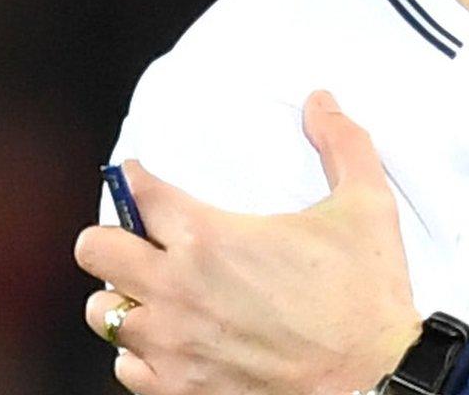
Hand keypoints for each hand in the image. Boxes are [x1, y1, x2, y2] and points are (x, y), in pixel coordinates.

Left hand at [75, 92, 421, 394]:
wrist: (374, 378)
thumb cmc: (366, 297)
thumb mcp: (366, 205)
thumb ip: (341, 144)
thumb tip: (322, 101)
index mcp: (211, 238)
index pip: (138, 193)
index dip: (136, 178)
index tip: (140, 178)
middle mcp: (177, 290)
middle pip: (95, 248)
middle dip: (114, 235)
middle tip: (143, 237)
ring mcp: (171, 345)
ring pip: (102, 312)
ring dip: (124, 296)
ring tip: (154, 291)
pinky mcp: (178, 389)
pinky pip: (124, 366)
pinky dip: (139, 351)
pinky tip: (170, 340)